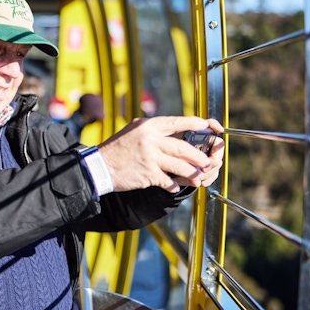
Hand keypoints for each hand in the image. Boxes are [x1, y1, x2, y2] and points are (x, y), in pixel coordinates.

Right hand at [98, 116, 223, 192]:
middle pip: (184, 148)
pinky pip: (169, 180)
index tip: (210, 127)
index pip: (179, 122)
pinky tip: (174, 186)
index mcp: (148, 126)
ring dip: (192, 173)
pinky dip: (174, 185)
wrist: (99, 166)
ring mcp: (150, 158)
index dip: (197, 124)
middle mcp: (151, 140)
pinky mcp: (148, 174)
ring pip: (181, 166)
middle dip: (199, 157)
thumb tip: (176, 131)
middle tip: (206, 162)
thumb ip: (153, 130)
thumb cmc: (116, 148)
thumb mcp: (133, 131)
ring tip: (197, 177)